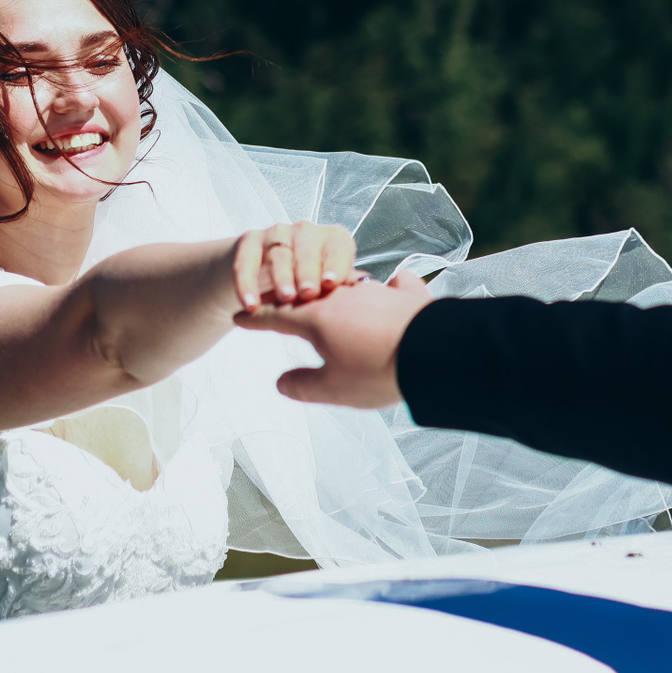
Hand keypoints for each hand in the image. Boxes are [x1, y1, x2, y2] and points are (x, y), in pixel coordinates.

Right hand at [231, 221, 356, 310]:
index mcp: (333, 239)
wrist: (267, 280)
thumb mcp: (328, 287)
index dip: (335, 264)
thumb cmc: (311, 287)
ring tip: (284, 298)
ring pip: (279, 254)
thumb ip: (343, 289)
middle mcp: (306, 230)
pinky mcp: (250, 240)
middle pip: (307, 249)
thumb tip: (363, 296)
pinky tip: (250, 305)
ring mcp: (277, 233)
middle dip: (308, 271)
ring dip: (281, 277)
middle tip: (308, 293)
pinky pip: (246, 262)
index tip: (331, 284)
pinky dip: (247, 284)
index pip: (338, 248)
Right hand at [233, 270, 434, 407]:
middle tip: (276, 300)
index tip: (239, 316)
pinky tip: (394, 283)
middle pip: (307, 294)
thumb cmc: (378, 371)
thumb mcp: (333, 389)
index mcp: (317, 318)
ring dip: (333, 288)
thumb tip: (281, 382)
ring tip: (328, 291)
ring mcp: (375, 291)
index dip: (256, 318)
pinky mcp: (407, 294)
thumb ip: (303, 385)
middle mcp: (341, 297)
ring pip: (346, 284)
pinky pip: (396, 285)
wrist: (432, 352)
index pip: (277, 316)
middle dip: (288, 298)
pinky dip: (392, 286)